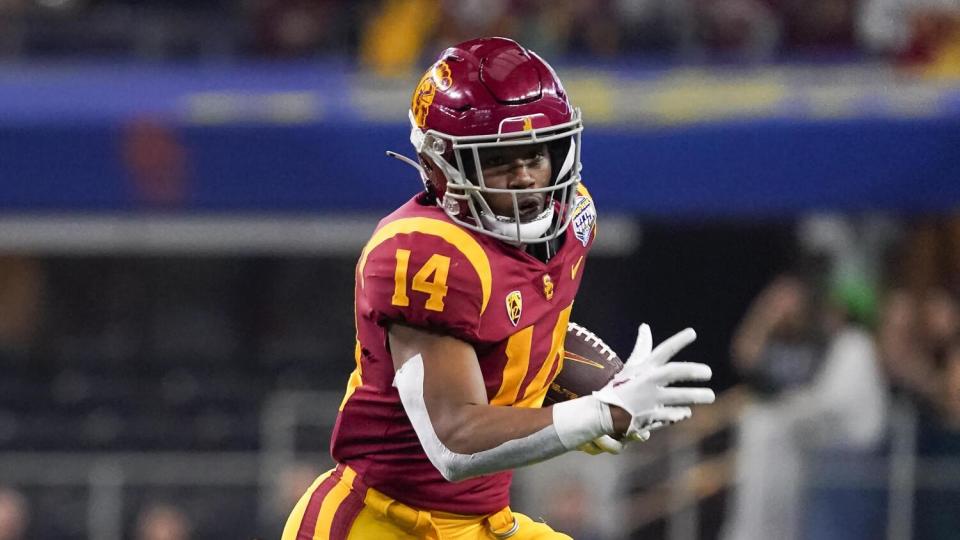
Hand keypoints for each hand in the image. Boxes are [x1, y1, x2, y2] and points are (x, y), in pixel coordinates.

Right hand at [594, 324, 714, 439]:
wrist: (606, 413)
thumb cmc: (623, 386)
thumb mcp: (632, 366)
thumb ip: (642, 347)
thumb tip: (645, 326)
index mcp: (644, 368)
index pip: (662, 351)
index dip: (678, 340)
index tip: (693, 332)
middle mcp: (646, 382)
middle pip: (673, 372)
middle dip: (692, 370)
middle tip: (708, 372)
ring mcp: (648, 400)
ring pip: (678, 396)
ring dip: (696, 396)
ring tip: (710, 396)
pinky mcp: (650, 418)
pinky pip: (672, 415)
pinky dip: (681, 413)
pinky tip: (685, 411)